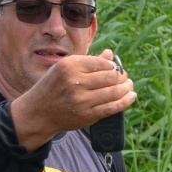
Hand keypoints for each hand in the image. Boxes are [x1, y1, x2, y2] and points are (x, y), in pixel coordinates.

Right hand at [11, 49, 135, 149]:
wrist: (40, 112)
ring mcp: (82, 101)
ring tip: (129, 86)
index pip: (101, 63)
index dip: (113, 66)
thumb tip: (110, 55)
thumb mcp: (66, 69)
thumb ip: (89, 62)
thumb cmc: (54, 87)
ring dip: (126, 88)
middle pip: (110, 77)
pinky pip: (112, 107)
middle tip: (125, 77)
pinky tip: (131, 96)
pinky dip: (125, 101)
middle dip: (122, 77)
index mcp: (70, 66)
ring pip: (114, 92)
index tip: (116, 68)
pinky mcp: (87, 116)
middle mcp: (76, 82)